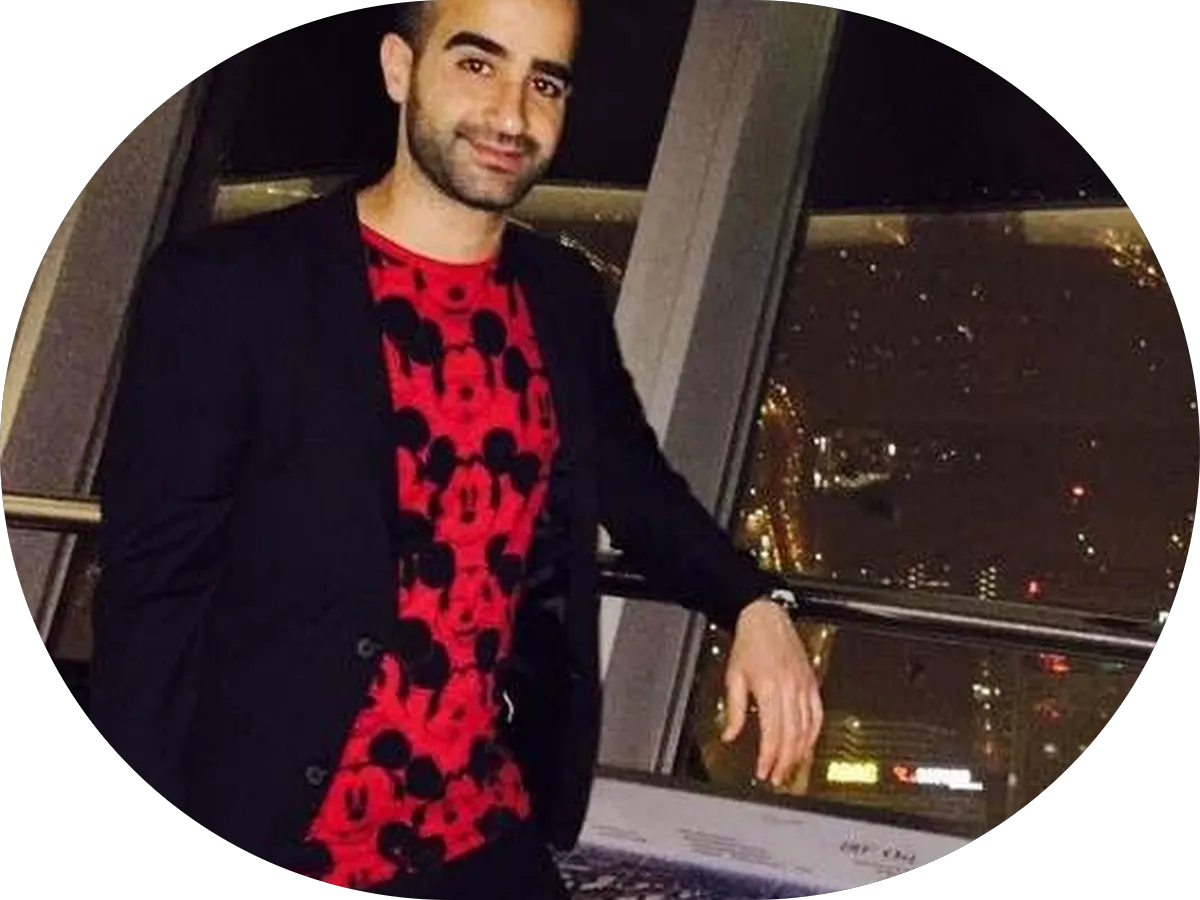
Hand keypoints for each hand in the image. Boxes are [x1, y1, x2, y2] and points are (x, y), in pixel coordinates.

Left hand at [721, 598, 823, 786]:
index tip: (763, 772)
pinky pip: (818, 714)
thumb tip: (730, 735)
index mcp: (769, 689)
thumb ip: (734, 710)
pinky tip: (807, 746)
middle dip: (785, 762)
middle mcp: (790, 689)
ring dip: (800, 753)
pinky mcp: (812, 683)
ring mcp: (804, 686)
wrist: (767, 617)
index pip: (772, 733)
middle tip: (776, 778)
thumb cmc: (749, 643)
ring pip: (807, 729)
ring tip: (790, 769)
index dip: (769, 757)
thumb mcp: (733, 676)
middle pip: (792, 736)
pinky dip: (814, 734)